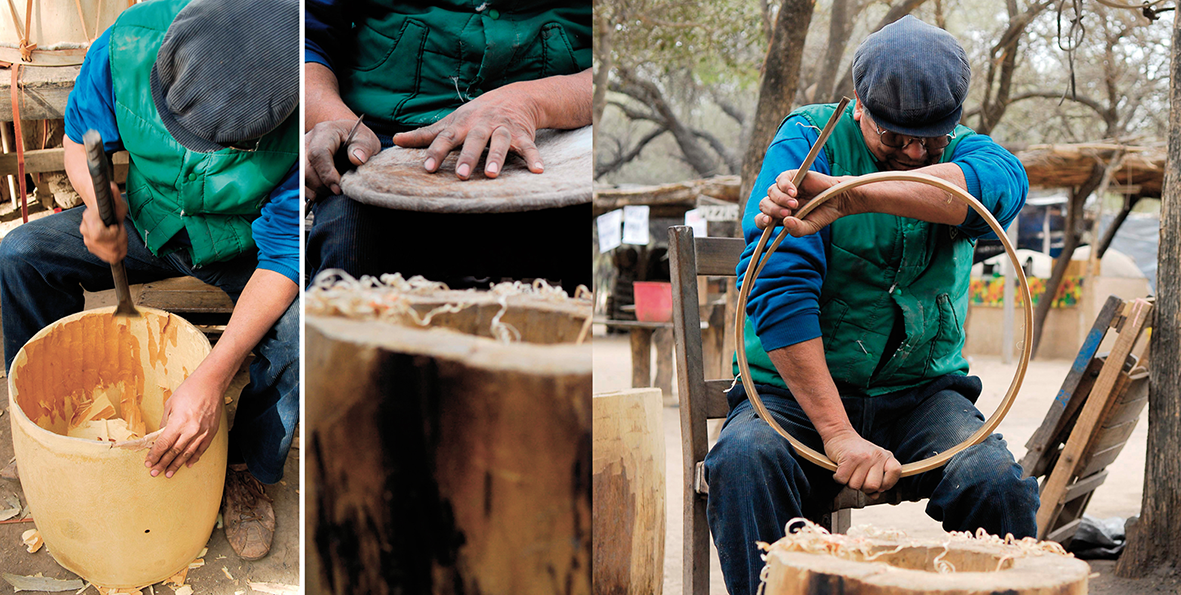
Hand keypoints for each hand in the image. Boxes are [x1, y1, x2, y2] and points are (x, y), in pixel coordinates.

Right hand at [79, 181, 127, 263]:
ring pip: (109, 254)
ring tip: (121, 235)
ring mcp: (88, 240)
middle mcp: (85, 230)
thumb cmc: (109, 206)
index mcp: (89, 218)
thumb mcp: (116, 200)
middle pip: (107, 246)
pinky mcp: (92, 247)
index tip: (117, 227)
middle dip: (120, 241)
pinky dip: (117, 252)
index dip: (112, 233)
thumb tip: (112, 186)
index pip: (99, 234)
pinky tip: (118, 243)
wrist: (100, 210)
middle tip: (122, 231)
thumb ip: (114, 195)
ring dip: (120, 247)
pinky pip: (109, 257)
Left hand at [145, 370, 223, 477]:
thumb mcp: (170, 405)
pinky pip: (201, 449)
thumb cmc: (189, 391)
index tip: (148, 462)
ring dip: (177, 465)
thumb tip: (161, 435)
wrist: (211, 384)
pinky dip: (194, 458)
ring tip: (168, 474)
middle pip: (174, 452)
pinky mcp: (211, 432)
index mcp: (178, 423)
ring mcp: (202, 432)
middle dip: (163, 463)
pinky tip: (188, 464)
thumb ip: (165, 422)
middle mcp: (191, 430)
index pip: (163, 444)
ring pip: (187, 454)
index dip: (155, 455)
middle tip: (155, 472)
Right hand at [305, 118, 380, 200]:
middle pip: (306, 168)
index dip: (327, 174)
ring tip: (334, 189)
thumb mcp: (366, 139)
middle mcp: (309, 141)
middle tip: (339, 191)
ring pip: (302, 177)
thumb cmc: (357, 137)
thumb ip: (363, 148)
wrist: (349, 136)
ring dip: (317, 189)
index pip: (318, 153)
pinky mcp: (302, 163)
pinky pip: (301, 182)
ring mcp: (302, 153)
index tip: (338, 188)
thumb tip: (357, 159)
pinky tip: (325, 191)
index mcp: (325, 132)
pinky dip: (312, 191)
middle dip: (321, 185)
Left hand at [392, 81, 545, 179]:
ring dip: (496, 158)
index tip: (427, 167)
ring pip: (500, 143)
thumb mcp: (451, 121)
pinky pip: (529, 147)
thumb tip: (394, 140)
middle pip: (474, 140)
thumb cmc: (476, 114)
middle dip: (467, 157)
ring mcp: (503, 129)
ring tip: (491, 175)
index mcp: (462, 124)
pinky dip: (534, 158)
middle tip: (460, 176)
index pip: (446, 138)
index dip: (436, 152)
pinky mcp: (522, 135)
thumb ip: (425, 134)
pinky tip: (538, 171)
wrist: (516, 96)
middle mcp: (482, 125)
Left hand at [755, 170, 862, 235]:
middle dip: (773, 210)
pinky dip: (785, 185)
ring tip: (795, 204)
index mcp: (779, 217)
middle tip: (788, 213)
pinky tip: (794, 192)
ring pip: (771, 191)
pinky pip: (781, 179)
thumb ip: (798, 229)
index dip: (761, 220)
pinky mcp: (792, 176)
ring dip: (780, 199)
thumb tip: (786, 223)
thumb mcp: (810, 227)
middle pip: (764, 204)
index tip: (768, 221)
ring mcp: (784, 189)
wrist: (837, 200)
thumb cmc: (821, 215)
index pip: (761, 219)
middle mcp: (778, 202)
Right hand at [823, 429, 901, 494]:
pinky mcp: (849, 458)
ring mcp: (864, 456)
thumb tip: (875, 495)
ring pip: (856, 485)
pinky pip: (843, 480)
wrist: (840, 434)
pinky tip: (840, 470)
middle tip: (858, 477)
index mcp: (886, 456)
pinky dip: (838, 478)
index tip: (878, 484)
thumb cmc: (856, 452)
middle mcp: (877, 456)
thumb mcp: (872, 463)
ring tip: (849, 471)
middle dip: (862, 487)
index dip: (887, 483)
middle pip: (873, 486)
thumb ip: (877, 480)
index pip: (895, 473)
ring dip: (849, 482)